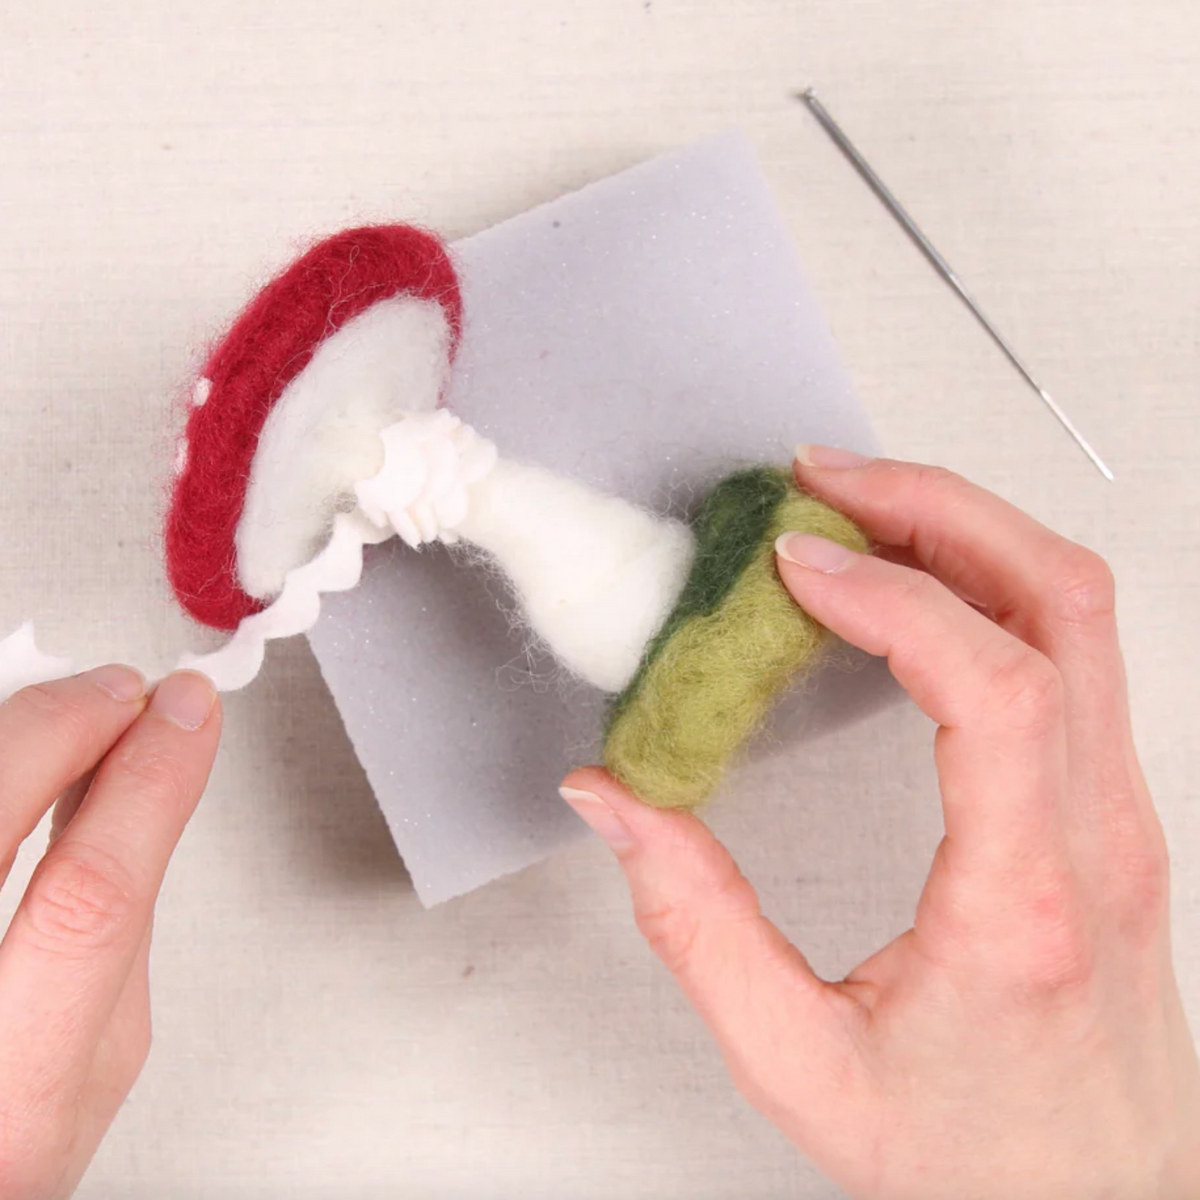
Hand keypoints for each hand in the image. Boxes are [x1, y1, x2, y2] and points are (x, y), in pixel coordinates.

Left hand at [0, 668, 220, 1199]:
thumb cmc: (7, 1138)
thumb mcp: (103, 1050)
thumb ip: (122, 917)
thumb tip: (140, 780)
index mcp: (17, 1089)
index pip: (88, 901)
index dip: (147, 783)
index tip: (185, 714)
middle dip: (66, 726)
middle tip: (121, 692)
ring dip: (21, 731)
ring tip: (74, 713)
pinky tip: (23, 753)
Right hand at [561, 449, 1199, 1199]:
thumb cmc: (980, 1160)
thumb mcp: (802, 1065)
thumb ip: (695, 928)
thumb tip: (617, 805)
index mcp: (1027, 898)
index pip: (997, 684)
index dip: (892, 594)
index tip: (797, 563)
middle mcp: (1097, 833)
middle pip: (1062, 600)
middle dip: (937, 505)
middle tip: (826, 485)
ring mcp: (1119, 811)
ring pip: (1078, 609)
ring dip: (966, 530)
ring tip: (858, 512)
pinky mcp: (1109, 806)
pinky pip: (1071, 649)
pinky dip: (987, 581)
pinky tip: (912, 585)